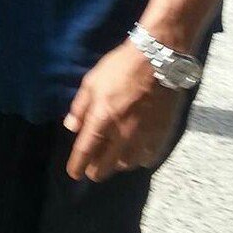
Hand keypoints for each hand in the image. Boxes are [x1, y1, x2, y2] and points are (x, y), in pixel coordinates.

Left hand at [64, 38, 182, 181]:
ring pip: (125, 166)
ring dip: (116, 163)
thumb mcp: (92, 81)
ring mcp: (143, 138)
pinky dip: (138, 159)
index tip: (74, 173)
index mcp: (101, 120)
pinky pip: (146, 159)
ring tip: (114, 156)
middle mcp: (121, 135)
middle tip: (94, 164)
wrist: (159, 59)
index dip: (77, 167)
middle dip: (95, 170)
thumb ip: (80, 107)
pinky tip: (136, 151)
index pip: (84, 154)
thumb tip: (71, 127)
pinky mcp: (160, 136)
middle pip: (105, 168)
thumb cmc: (121, 67)